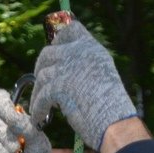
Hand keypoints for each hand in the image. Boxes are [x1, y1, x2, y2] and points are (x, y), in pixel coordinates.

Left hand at [30, 17, 136, 150]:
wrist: (115, 122)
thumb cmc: (113, 107)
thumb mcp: (104, 75)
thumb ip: (86, 66)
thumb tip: (66, 70)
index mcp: (91, 48)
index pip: (71, 30)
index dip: (59, 39)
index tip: (54, 49)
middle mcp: (78, 53)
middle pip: (48, 53)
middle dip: (41, 67)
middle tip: (39, 81)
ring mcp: (67, 69)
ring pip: (42, 77)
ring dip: (38, 93)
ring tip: (39, 107)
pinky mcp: (59, 87)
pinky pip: (41, 97)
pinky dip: (38, 109)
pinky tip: (38, 119)